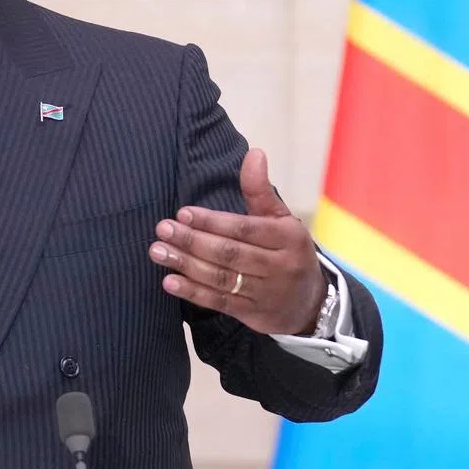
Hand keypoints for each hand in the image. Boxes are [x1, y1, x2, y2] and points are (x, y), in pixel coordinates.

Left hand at [149, 148, 327, 335]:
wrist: (311, 302)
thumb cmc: (287, 251)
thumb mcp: (281, 219)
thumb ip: (260, 190)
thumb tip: (254, 154)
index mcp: (287, 238)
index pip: (244, 229)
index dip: (212, 222)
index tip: (182, 213)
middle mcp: (279, 266)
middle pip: (229, 253)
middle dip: (192, 241)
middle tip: (162, 229)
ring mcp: (265, 293)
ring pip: (221, 278)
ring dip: (186, 264)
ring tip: (158, 251)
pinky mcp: (253, 314)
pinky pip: (220, 302)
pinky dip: (193, 292)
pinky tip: (170, 281)